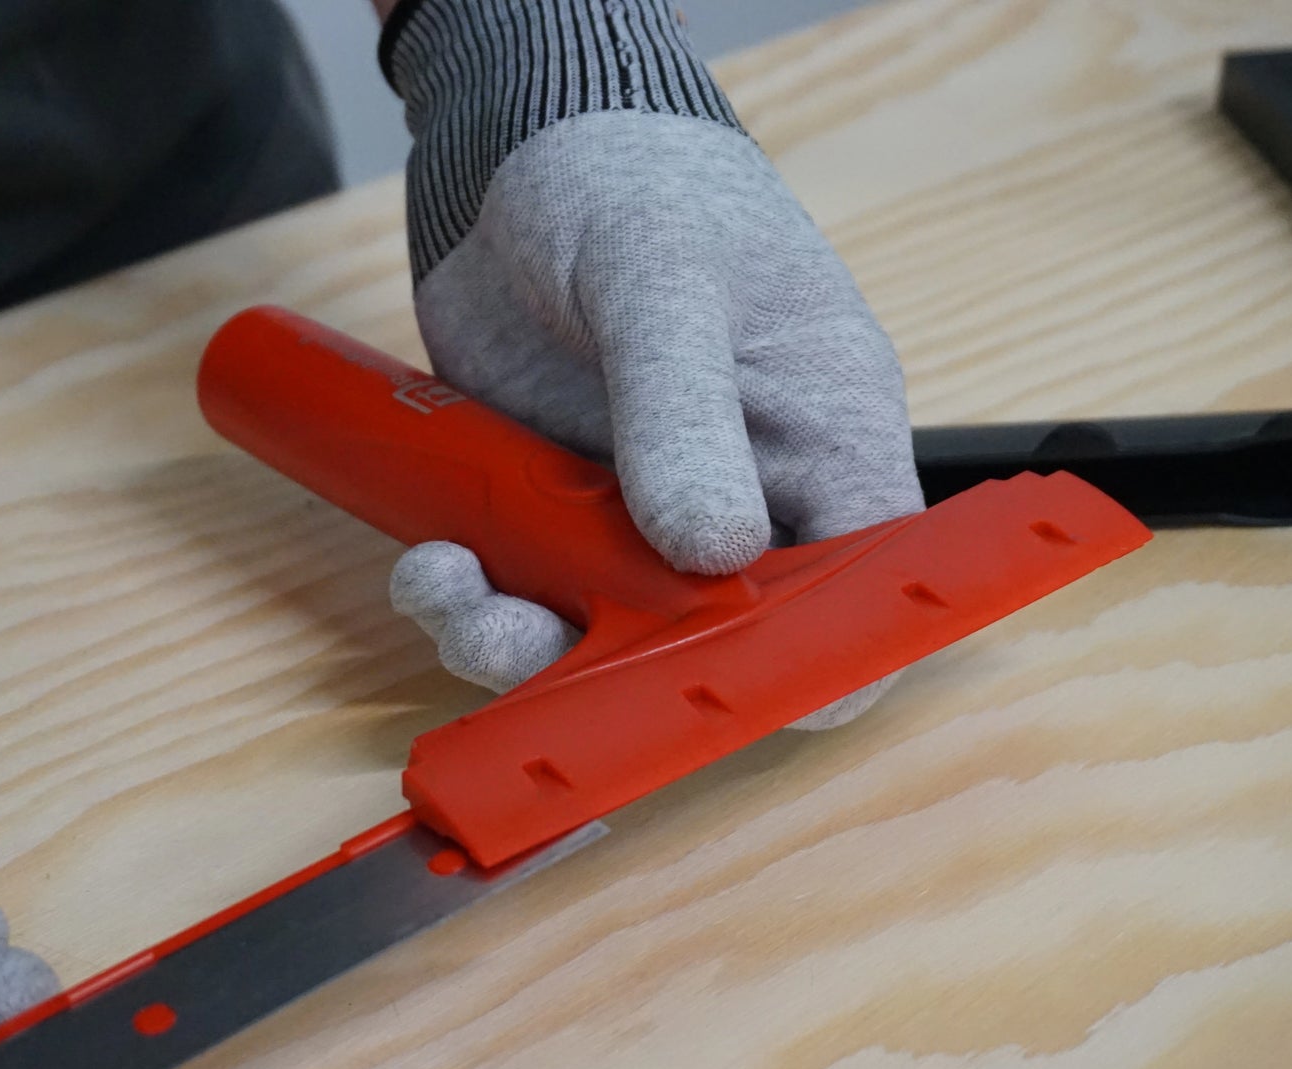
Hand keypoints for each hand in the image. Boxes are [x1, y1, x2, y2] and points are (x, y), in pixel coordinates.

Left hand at [384, 0, 922, 727]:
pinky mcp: (556, 511)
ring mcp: (642, 511)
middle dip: (613, 665)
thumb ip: (685, 416)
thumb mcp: (666, 282)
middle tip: (523, 636)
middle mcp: (743, 496)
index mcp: (823, 441)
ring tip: (452, 588)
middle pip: (710, 643)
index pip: (858, 591)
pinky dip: (469, 601)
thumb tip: (710, 549)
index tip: (709, 691)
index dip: (806, 664)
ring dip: (515, 642)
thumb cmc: (636, 179)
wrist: (518, 153)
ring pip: (600, 637)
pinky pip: (523, 596)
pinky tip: (433, 559)